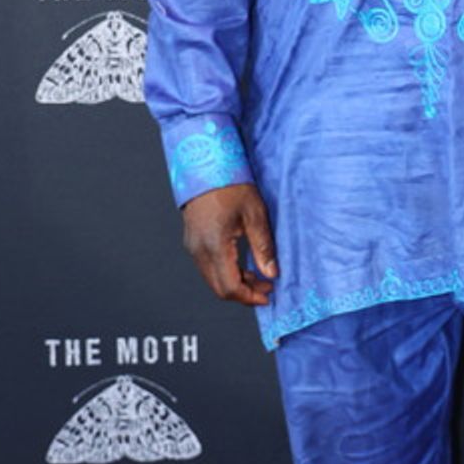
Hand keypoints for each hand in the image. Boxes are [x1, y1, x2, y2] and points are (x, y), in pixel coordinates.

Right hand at [181, 183, 277, 306]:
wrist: (206, 166)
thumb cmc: (230, 185)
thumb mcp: (255, 215)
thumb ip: (263, 248)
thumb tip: (272, 273)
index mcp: (215, 245)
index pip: (229, 287)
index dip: (249, 297)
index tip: (267, 295)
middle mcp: (199, 250)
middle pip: (219, 288)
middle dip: (244, 293)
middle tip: (266, 287)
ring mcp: (192, 246)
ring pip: (213, 279)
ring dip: (235, 283)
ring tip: (258, 276)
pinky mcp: (192, 242)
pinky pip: (208, 267)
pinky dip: (226, 272)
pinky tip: (243, 265)